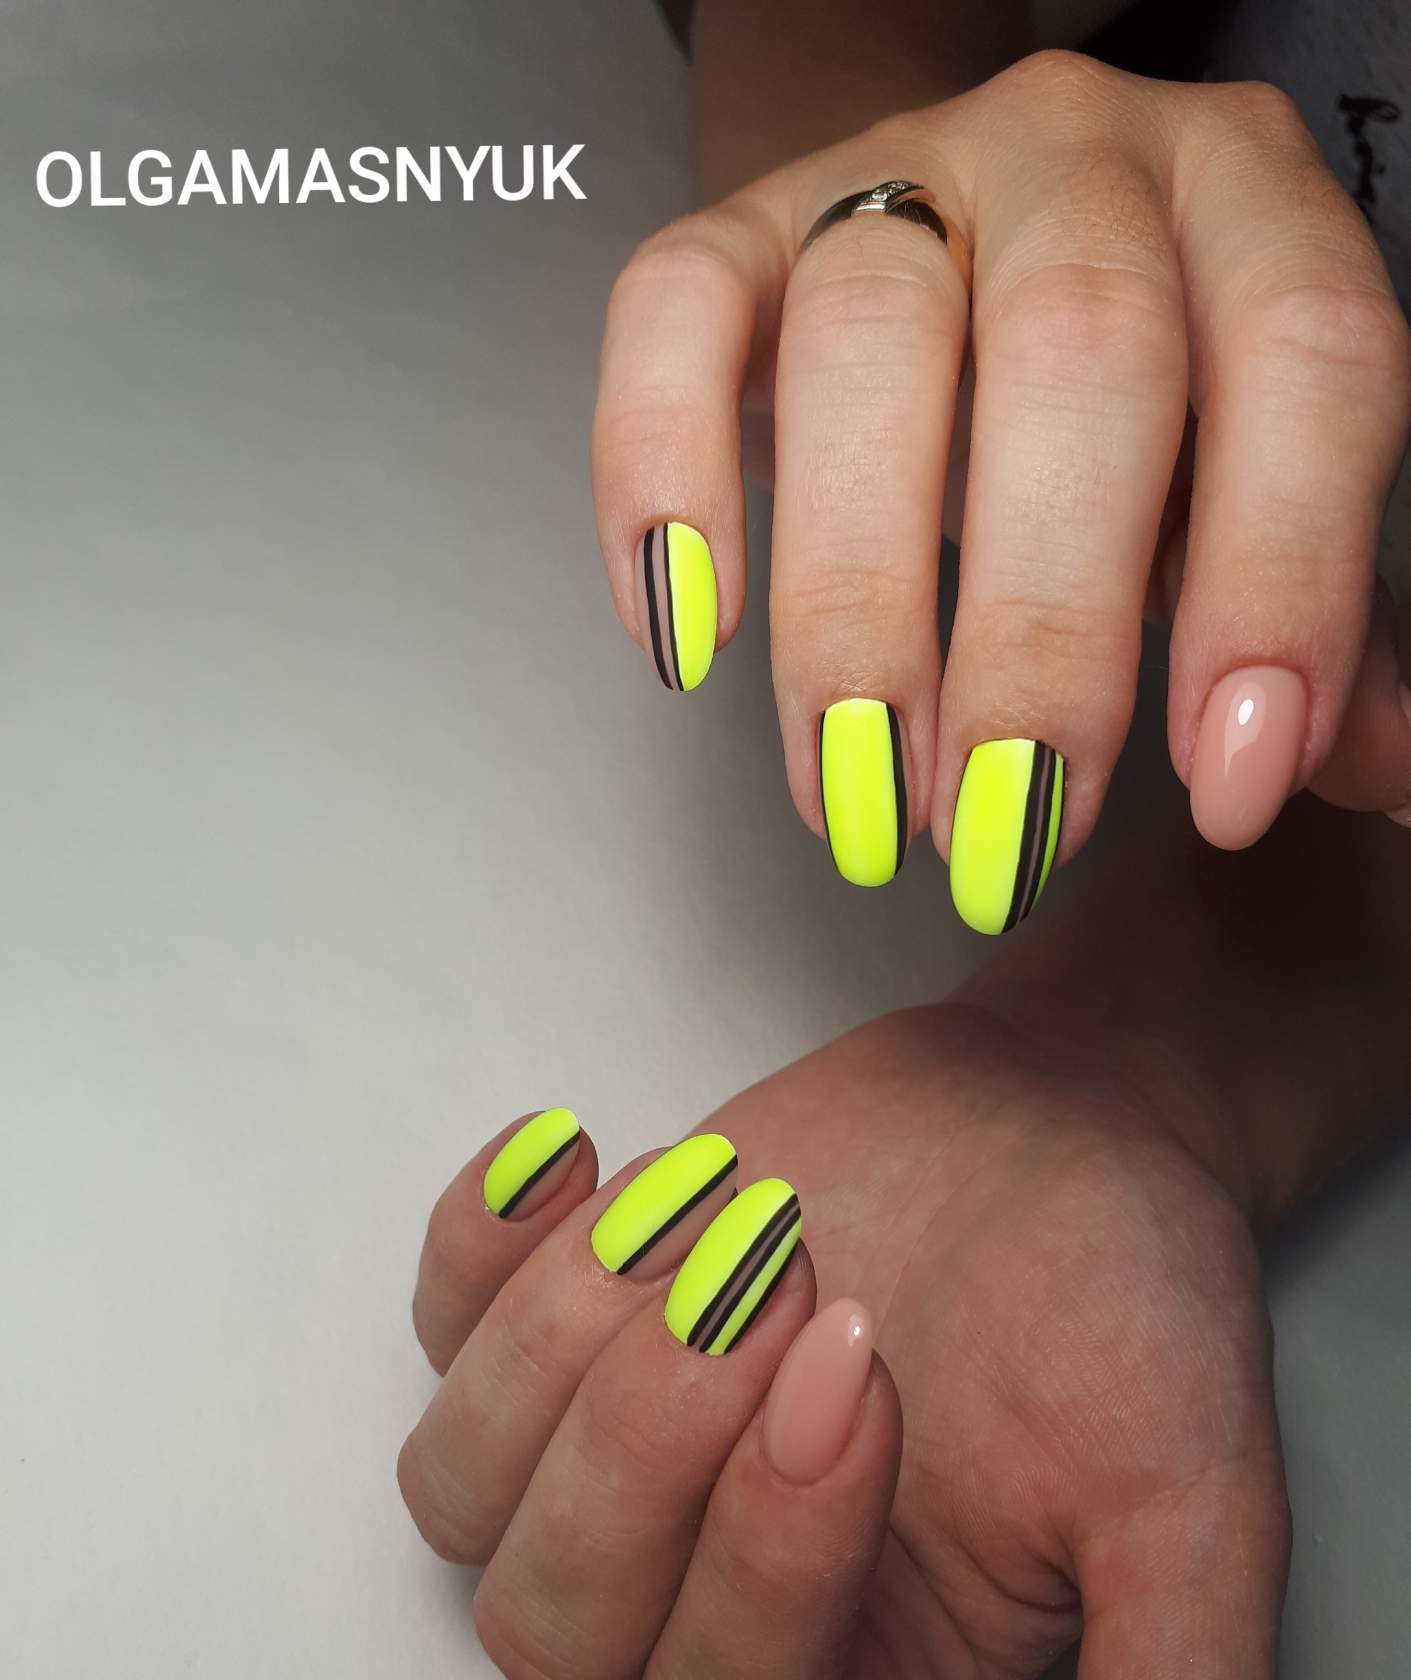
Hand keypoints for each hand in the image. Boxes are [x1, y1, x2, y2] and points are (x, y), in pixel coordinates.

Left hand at [398, 1006, 1287, 1675]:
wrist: (1063, 1123)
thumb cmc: (1123, 1298)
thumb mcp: (1188, 1499)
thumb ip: (1160, 1669)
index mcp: (846, 1663)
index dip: (764, 1551)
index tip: (861, 1361)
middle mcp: (703, 1584)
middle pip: (553, 1621)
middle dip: (652, 1432)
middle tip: (780, 1269)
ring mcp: (615, 1446)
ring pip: (464, 1483)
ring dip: (569, 1330)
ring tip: (723, 1202)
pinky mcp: (569, 1316)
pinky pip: (440, 1319)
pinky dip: (480, 1243)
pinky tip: (580, 1160)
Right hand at [591, 51, 1410, 927]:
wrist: (959, 251)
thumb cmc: (1124, 404)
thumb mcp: (1243, 494)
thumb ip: (1315, 612)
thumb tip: (1358, 767)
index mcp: (1254, 211)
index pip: (1307, 365)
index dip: (1279, 584)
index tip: (1228, 787)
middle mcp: (1081, 158)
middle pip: (1077, 354)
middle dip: (1038, 632)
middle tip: (1001, 827)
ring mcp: (894, 172)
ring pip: (865, 344)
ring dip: (852, 605)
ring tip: (855, 791)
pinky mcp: (737, 226)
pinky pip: (672, 316)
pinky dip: (660, 477)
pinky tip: (687, 636)